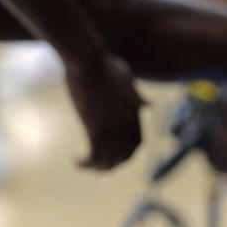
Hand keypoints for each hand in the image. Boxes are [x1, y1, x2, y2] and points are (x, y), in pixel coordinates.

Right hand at [66, 53, 145, 170]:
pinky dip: (86, 163)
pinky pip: (94, 155)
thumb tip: (151, 105)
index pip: (137, 143)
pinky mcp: (95, 127)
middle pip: (125, 155)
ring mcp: (113, 126)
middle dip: (112, 164)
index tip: (112, 155)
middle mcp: (127, 122)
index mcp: (135, 111)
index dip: (126, 153)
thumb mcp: (127, 78)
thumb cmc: (102, 64)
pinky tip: (75, 160)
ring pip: (109, 159)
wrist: (87, 59)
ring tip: (83, 165)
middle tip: (97, 166)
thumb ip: (137, 95)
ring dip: (97, 167)